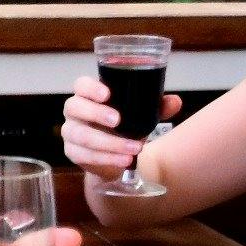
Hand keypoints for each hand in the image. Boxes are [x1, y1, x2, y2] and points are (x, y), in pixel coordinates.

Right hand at [60, 76, 178, 177]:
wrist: (116, 157)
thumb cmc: (125, 126)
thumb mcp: (141, 115)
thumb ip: (157, 106)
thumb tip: (175, 101)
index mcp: (88, 94)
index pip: (81, 85)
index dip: (90, 88)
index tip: (107, 94)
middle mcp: (74, 110)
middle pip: (74, 107)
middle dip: (96, 113)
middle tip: (118, 121)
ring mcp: (70, 132)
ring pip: (82, 135)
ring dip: (109, 142)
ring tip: (134, 148)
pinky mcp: (73, 152)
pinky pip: (85, 155)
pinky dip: (106, 158)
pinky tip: (123, 160)